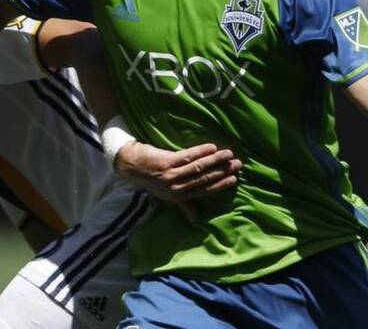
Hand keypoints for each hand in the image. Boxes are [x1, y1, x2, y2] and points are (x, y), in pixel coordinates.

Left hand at [115, 142, 241, 218]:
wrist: (129, 165)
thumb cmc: (149, 179)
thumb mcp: (166, 195)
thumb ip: (183, 205)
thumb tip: (196, 219)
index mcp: (178, 196)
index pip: (204, 190)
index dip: (220, 184)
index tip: (234, 179)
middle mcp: (176, 187)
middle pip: (204, 178)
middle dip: (222, 171)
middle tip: (237, 164)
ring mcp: (171, 175)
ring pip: (198, 167)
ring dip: (215, 160)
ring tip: (229, 154)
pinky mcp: (166, 162)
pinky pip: (188, 156)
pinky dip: (201, 151)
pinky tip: (212, 147)